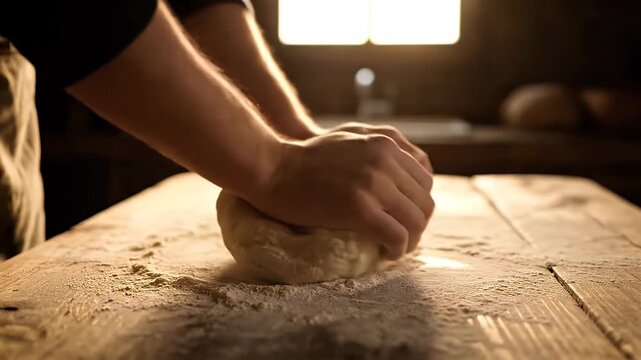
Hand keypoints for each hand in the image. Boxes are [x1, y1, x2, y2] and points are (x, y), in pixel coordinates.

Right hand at [246, 132, 434, 259]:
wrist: (273, 168)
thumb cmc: (305, 157)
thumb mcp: (350, 136)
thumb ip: (380, 144)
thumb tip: (406, 168)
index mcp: (386, 143)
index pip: (425, 179)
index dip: (418, 203)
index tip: (404, 217)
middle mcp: (386, 161)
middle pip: (424, 201)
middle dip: (417, 224)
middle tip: (401, 237)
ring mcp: (374, 185)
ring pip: (416, 221)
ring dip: (410, 240)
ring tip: (394, 248)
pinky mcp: (361, 209)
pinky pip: (397, 236)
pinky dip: (397, 250)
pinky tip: (386, 254)